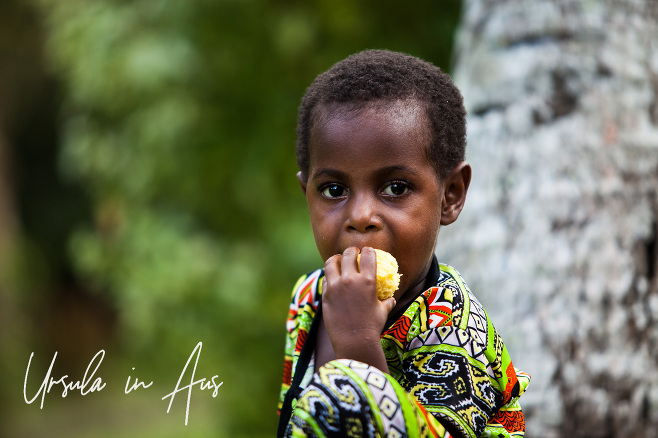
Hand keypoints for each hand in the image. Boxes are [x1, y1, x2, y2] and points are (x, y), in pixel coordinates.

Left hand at [321, 247, 395, 370]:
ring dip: (335, 259)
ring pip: (331, 262)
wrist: (354, 342)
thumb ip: (387, 302)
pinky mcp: (325, 294)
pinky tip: (332, 278)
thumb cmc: (372, 327)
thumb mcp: (383, 312)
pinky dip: (329, 276)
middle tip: (352, 253)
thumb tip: (391, 299)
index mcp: (368, 280)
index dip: (368, 251)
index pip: (368, 255)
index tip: (368, 251)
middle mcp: (350, 280)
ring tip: (337, 260)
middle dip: (351, 251)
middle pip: (348, 254)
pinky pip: (325, 278)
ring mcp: (335, 286)